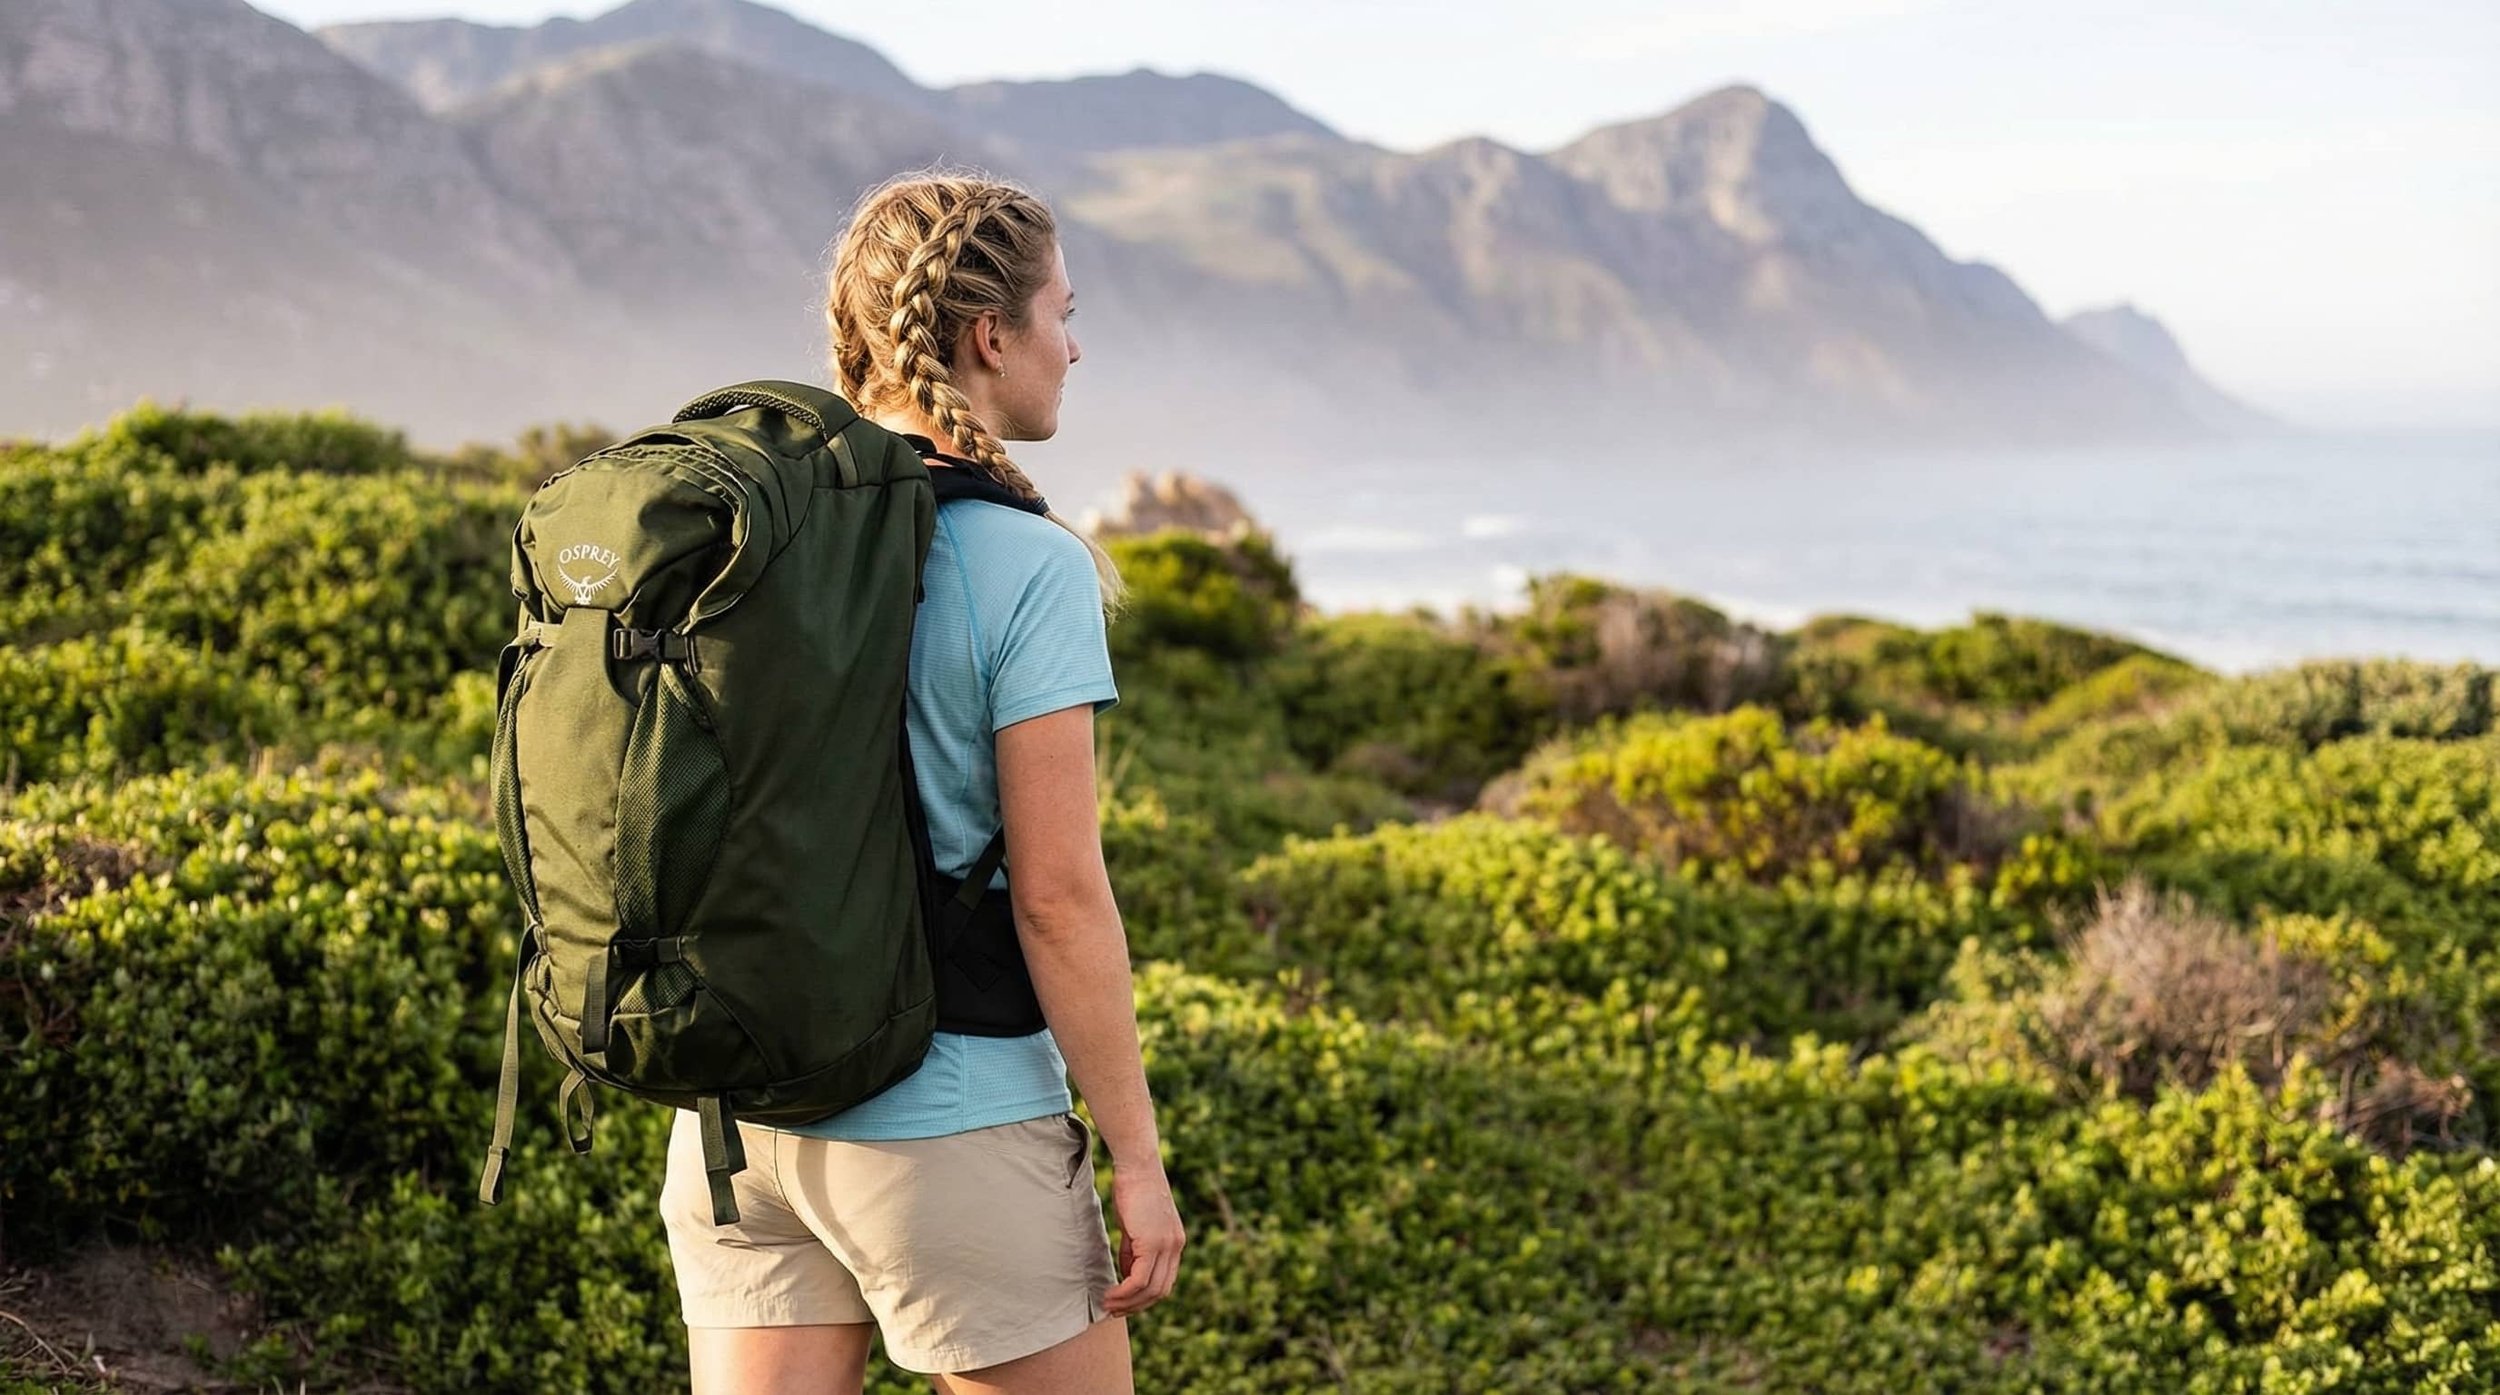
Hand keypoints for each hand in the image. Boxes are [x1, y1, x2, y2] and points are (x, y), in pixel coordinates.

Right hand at [1102, 1160, 1184, 1317]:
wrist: (1138, 1166)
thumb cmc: (1133, 1190)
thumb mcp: (1135, 1225)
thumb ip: (1134, 1250)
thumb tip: (1126, 1273)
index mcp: (1175, 1243)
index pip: (1165, 1281)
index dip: (1145, 1297)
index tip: (1125, 1303)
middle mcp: (1176, 1247)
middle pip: (1160, 1291)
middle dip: (1137, 1306)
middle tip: (1115, 1310)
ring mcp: (1166, 1246)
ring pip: (1150, 1289)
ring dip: (1128, 1302)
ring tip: (1108, 1305)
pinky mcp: (1153, 1243)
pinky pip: (1139, 1279)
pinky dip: (1124, 1292)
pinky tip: (1110, 1293)